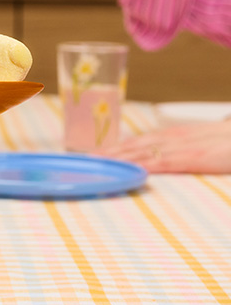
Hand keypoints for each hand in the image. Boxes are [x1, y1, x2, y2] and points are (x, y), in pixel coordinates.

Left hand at [99, 120, 230, 173]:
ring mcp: (178, 147)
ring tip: (99, 164)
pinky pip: (162, 162)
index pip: (136, 141)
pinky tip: (129, 171)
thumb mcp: (197, 141)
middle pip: (133, 145)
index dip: (115, 148)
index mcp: (170, 134)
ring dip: (119, 158)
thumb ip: (178, 147)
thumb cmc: (224, 141)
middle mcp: (170, 137)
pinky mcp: (190, 157)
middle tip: (87, 160)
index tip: (96, 154)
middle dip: (109, 153)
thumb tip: (160, 155)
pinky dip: (143, 166)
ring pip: (141, 152)